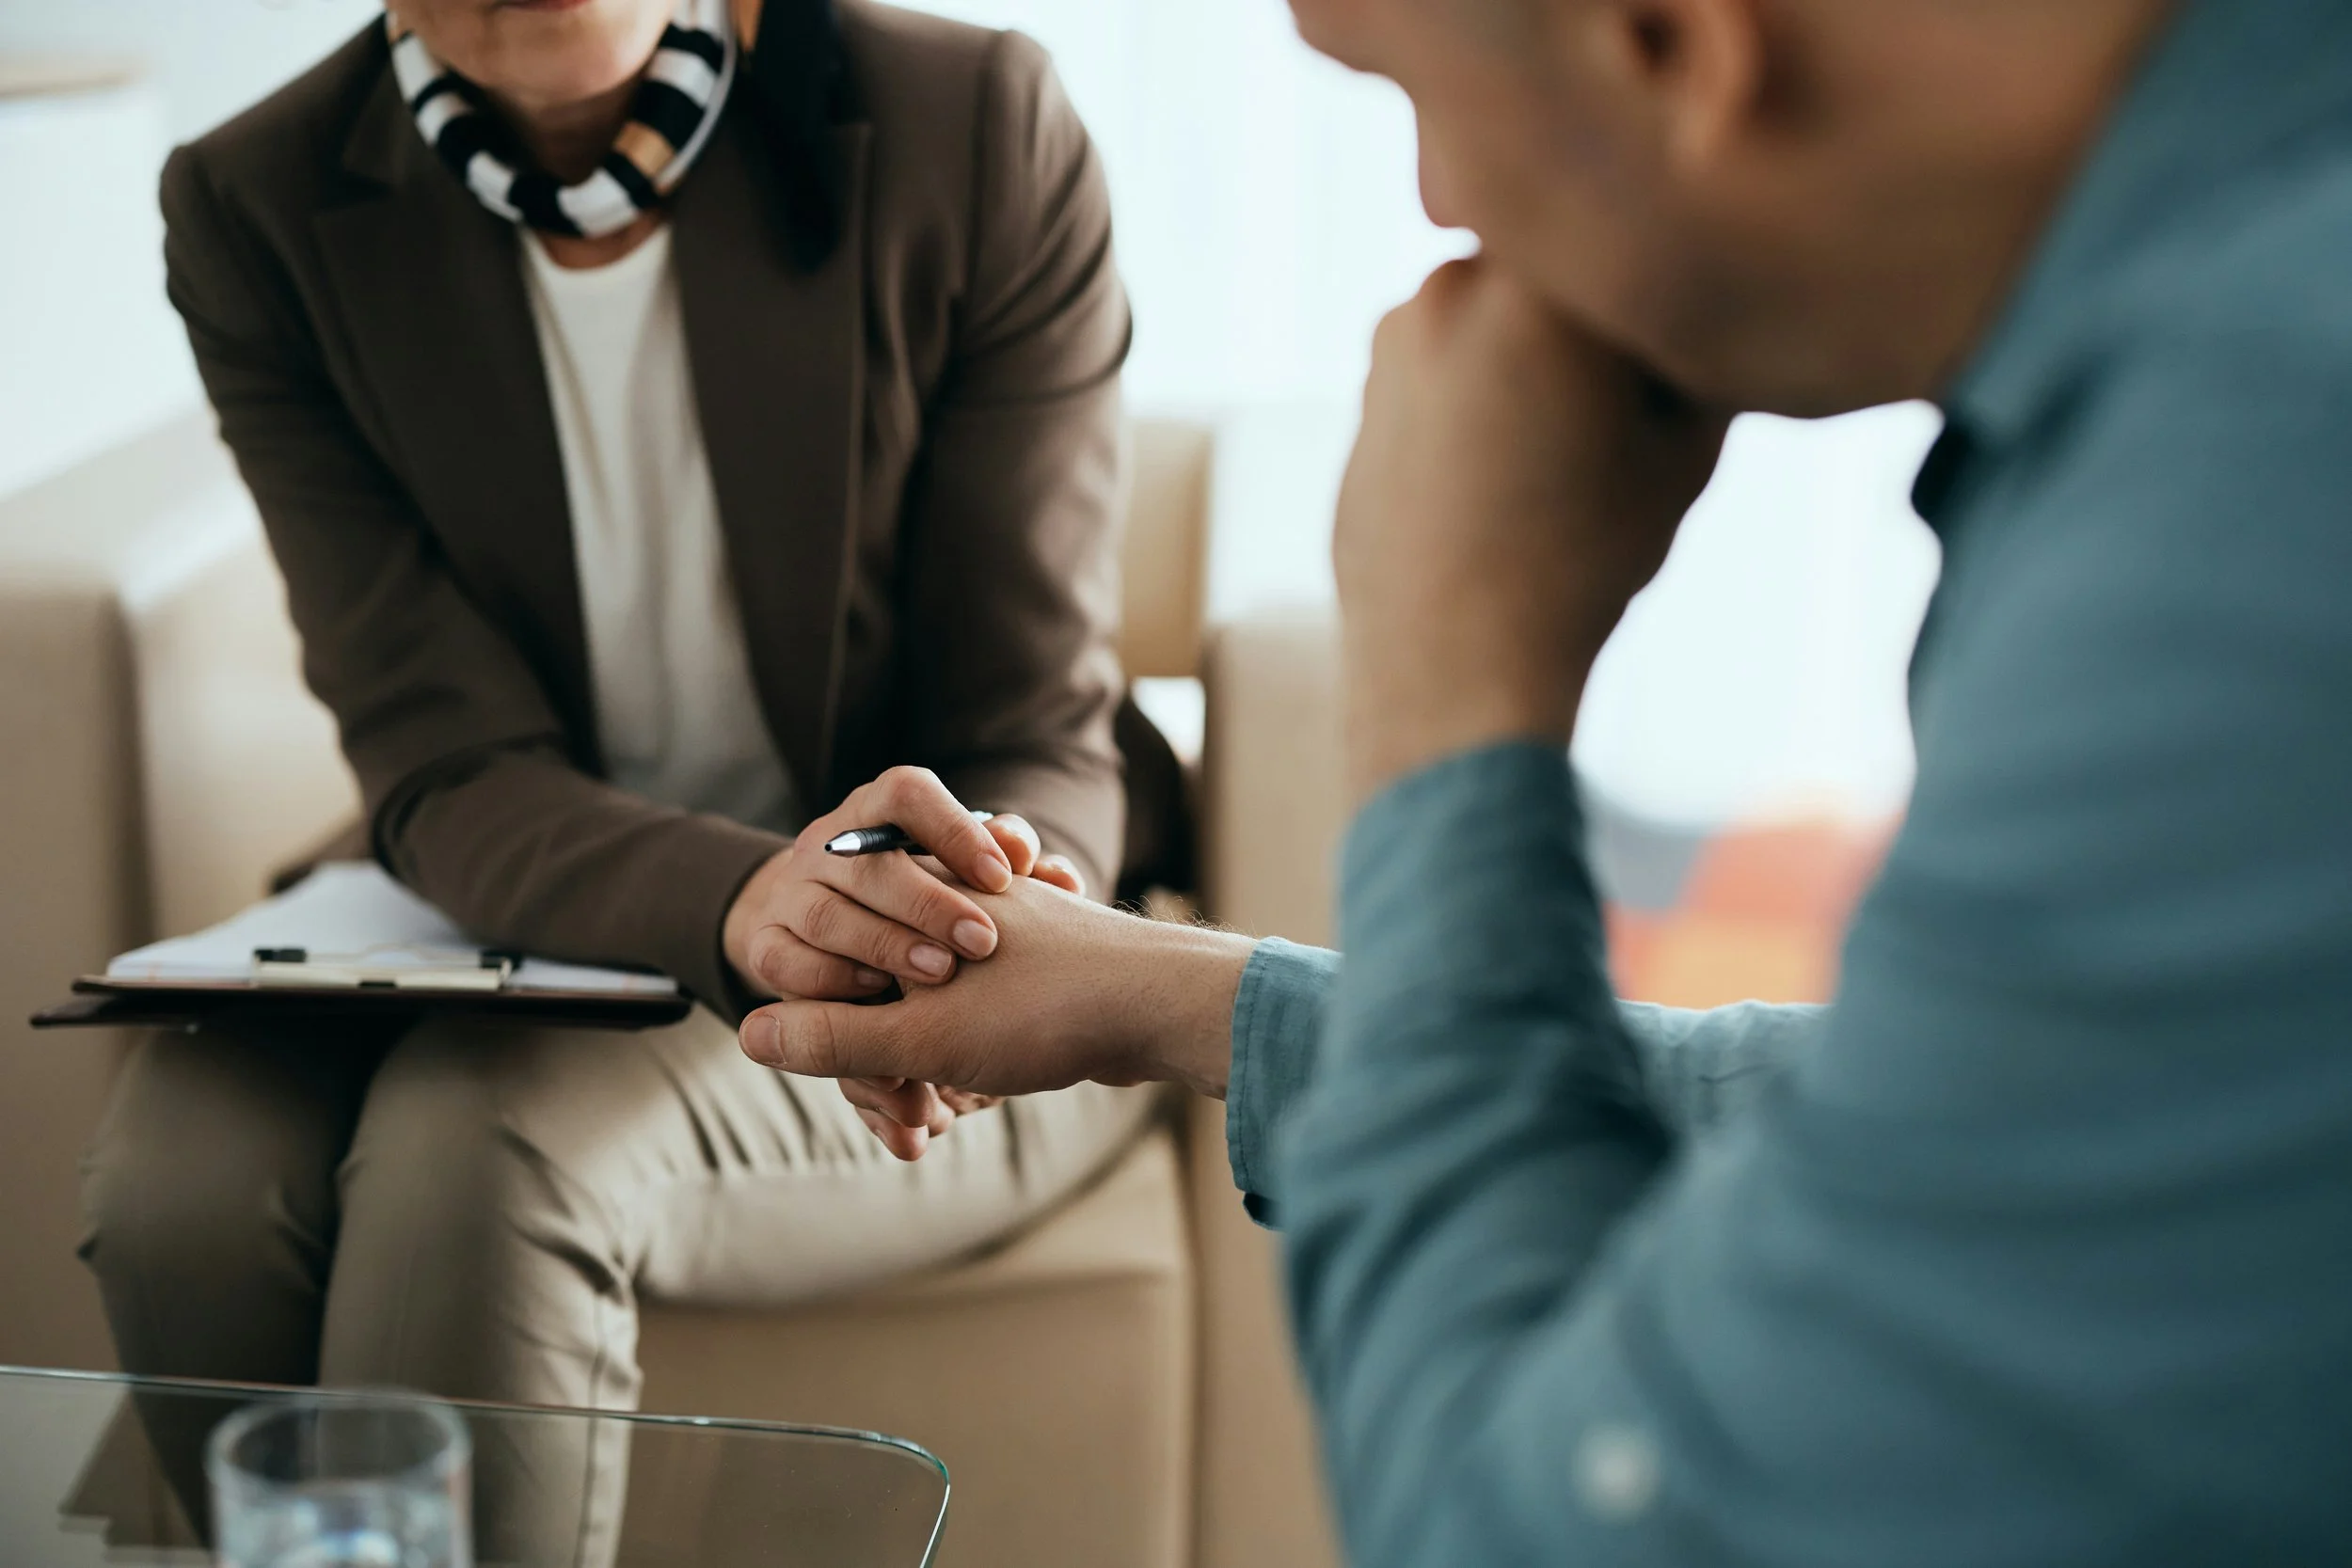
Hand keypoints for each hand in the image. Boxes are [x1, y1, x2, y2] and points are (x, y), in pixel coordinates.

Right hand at [722, 766, 1086, 1002]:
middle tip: (984, 942)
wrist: (827, 934)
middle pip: (869, 863)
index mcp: (878, 812)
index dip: (953, 830)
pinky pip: (785, 963)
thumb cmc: (924, 903)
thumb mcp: (963, 879)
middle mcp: (829, 845)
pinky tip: (877, 1000)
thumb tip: (1060, 876)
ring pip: (827, 914)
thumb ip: (1010, 873)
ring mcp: (790, 894)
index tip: (1004, 876)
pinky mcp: (765, 945)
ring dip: (885, 946)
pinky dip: (831, 982)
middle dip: (929, 903)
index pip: (906, 794)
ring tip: (941, 975)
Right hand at [739, 878, 1255, 1159]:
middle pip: (879, 998)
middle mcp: (958, 907)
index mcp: (919, 901)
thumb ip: (834, 1037)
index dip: (830, 1028)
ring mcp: (1003, 939)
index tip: (863, 1083)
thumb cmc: (1046, 1009)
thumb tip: (747, 1035)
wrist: (1169, 1008)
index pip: (833, 958)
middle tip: (909, 1125)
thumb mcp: (919, 1034)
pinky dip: (965, 1069)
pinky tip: (975, 1105)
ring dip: (924, 1079)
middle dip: (885, 1072)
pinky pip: (974, 1027)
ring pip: (928, 1018)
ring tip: (933, 1127)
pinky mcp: (1039, 975)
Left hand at [1334, 256, 1729, 801]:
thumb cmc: (1584, 557)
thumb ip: (1699, 351)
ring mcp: (1393, 340)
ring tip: (1550, 464)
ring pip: (1496, 321)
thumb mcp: (1686, 451)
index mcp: (1540, 284)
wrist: (1453, 663)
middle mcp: (1453, 285)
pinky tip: (1497, 485)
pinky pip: (1444, 375)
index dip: (1660, 297)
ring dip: (1529, 361)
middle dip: (1590, 326)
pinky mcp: (1364, 396)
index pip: (1626, 236)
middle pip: (1555, 274)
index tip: (1668, 372)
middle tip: (1615, 419)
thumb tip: (1708, 302)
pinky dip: (1478, 406)